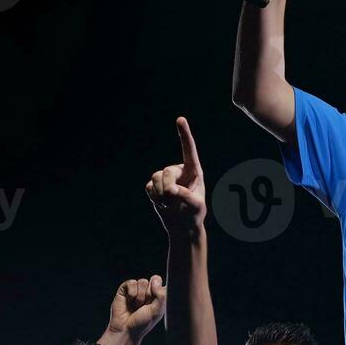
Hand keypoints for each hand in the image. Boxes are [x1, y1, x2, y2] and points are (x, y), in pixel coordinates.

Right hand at [106, 276, 165, 342]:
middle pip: (153, 280)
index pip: (164, 284)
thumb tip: (155, 280)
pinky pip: (132, 282)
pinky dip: (131, 294)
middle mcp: (149, 290)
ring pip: (143, 281)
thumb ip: (161, 295)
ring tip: (136, 306)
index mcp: (159, 295)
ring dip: (140, 296)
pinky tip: (129, 301)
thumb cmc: (143, 322)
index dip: (160, 291)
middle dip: (149, 295)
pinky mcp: (125, 289)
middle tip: (144, 306)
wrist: (125, 329)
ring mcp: (137, 289)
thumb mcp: (157, 310)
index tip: (155, 303)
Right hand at [147, 117, 206, 233]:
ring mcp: (165, 177)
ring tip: (170, 204)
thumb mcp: (196, 206)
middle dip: (168, 188)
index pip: (189, 150)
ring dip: (160, 194)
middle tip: (173, 200)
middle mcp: (179, 170)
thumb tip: (171, 190)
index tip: (180, 119)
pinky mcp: (154, 186)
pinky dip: (154, 198)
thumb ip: (186, 196)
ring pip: (155, 178)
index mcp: (194, 171)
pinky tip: (163, 204)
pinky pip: (148, 187)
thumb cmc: (194, 214)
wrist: (182, 225)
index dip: (184, 134)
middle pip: (166, 171)